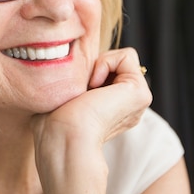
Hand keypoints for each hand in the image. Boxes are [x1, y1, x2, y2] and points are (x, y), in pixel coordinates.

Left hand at [30, 47, 151, 193]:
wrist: (63, 136)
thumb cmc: (52, 123)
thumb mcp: (61, 97)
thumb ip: (72, 82)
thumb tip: (66, 62)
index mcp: (111, 110)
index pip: (103, 71)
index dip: (86, 71)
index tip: (74, 92)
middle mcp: (127, 107)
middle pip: (113, 62)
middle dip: (93, 67)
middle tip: (81, 90)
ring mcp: (137, 102)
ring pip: (122, 58)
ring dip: (98, 65)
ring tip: (88, 89)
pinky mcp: (141, 94)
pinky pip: (127, 56)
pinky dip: (106, 63)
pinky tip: (95, 86)